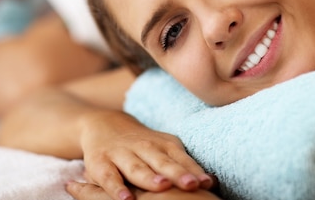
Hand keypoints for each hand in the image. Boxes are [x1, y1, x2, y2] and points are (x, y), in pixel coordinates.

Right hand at [79, 110, 213, 199]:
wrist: (103, 124)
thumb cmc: (143, 145)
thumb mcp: (164, 149)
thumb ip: (185, 165)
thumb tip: (214, 182)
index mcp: (163, 145)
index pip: (180, 159)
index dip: (194, 170)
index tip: (207, 182)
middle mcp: (144, 147)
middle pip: (162, 162)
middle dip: (176, 173)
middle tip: (191, 184)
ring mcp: (121, 154)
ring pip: (137, 167)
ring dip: (149, 177)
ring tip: (162, 186)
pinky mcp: (100, 163)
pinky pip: (109, 178)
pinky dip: (116, 188)